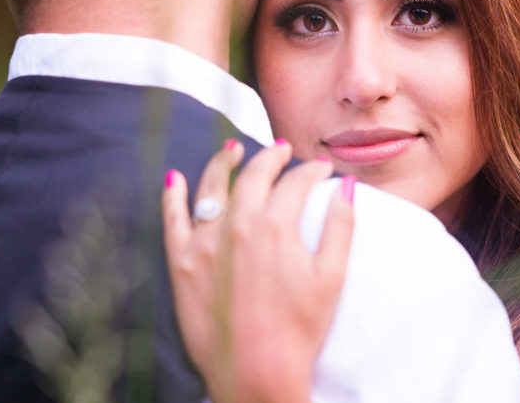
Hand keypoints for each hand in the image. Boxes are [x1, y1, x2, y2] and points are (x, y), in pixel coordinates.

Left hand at [162, 140, 355, 402]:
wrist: (254, 371)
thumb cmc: (298, 329)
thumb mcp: (331, 277)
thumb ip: (341, 226)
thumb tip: (347, 186)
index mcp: (275, 226)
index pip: (295, 182)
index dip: (311, 170)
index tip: (320, 168)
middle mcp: (237, 225)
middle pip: (253, 176)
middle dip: (270, 158)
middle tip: (281, 151)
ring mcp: (205, 242)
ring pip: (211, 187)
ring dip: (223, 163)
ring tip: (232, 148)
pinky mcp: (182, 264)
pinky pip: (172, 220)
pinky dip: (173, 196)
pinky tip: (175, 178)